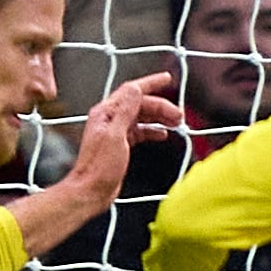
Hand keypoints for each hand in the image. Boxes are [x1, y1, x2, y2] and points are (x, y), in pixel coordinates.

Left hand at [60, 72, 185, 209]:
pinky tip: (163, 134)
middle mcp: (110, 119)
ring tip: (176, 123)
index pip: (132, 91)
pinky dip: (153, 130)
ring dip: (160, 118)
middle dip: (161, 106)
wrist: (91, 191)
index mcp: (106, 113)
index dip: (151, 83)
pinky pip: (140, 131)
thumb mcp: (115, 136)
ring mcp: (115, 131)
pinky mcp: (120, 144)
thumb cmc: (99, 167)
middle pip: (140, 104)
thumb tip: (135, 89)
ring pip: (142, 117)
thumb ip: (125, 111)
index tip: (167, 79)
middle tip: (179, 116)